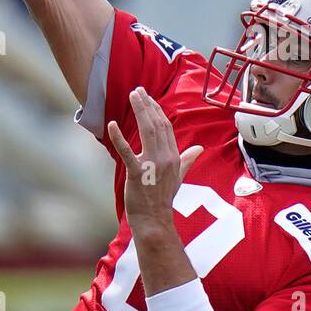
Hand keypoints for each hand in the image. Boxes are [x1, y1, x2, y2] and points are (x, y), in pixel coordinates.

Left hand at [107, 88, 203, 242]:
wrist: (154, 220)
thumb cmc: (163, 199)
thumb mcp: (178, 177)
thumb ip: (187, 160)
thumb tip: (199, 149)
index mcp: (174, 157)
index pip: (166, 127)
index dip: (156, 110)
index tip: (148, 98)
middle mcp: (166, 158)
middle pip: (157, 124)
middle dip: (147, 105)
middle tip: (137, 90)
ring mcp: (152, 166)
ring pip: (147, 131)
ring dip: (139, 111)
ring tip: (132, 96)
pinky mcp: (138, 174)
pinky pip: (128, 153)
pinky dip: (119, 138)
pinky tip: (111, 125)